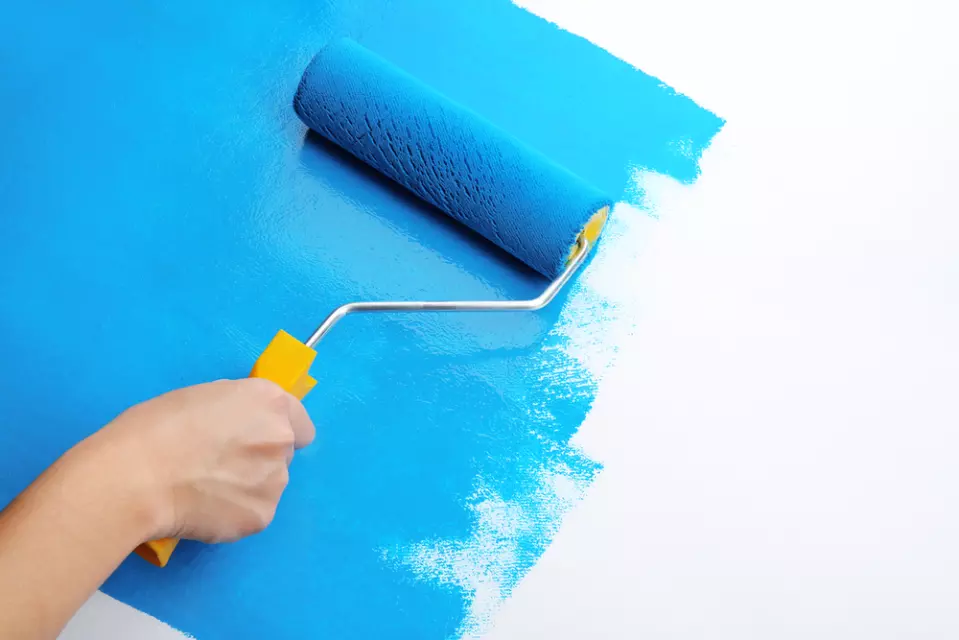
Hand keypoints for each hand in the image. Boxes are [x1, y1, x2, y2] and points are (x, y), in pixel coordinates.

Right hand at [94, 378, 314, 543]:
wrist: (135, 477)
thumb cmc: (155, 427)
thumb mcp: (204, 396)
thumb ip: (237, 410)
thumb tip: (242, 426)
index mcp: (269, 402)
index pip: (299, 422)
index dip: (275, 431)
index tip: (254, 440)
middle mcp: (281, 439)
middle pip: (283, 453)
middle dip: (258, 459)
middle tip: (218, 466)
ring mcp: (275, 481)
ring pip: (270, 485)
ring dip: (248, 487)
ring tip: (204, 490)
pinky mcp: (261, 516)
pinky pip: (253, 513)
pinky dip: (234, 514)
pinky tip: (202, 510)